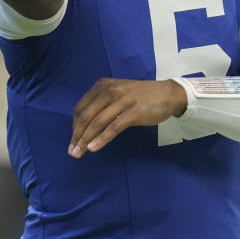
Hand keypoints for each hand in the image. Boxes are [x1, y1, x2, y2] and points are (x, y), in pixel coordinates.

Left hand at [69, 77, 186, 157]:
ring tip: (79, 153)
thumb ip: (102, 104)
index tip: (74, 139)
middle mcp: (110, 90)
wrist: (167, 94)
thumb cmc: (141, 96)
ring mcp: (122, 100)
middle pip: (86, 116)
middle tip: (72, 151)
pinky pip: (113, 127)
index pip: (81, 107)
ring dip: (86, 140)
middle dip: (76, 135)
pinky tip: (94, 148)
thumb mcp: (118, 93)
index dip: (74, 125)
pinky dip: (101, 139)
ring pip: (97, 122)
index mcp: (103, 85)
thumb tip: (85, 125)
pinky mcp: (133, 111)